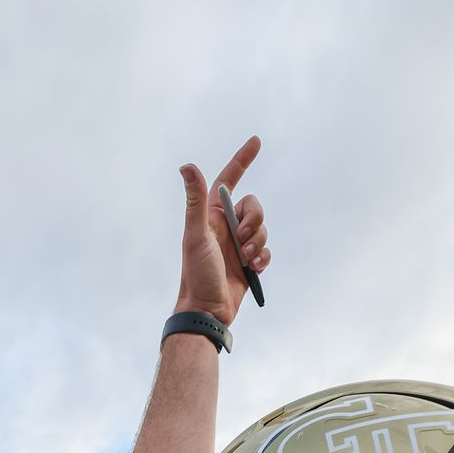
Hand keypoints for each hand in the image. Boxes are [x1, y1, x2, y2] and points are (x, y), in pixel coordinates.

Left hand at [175, 136, 269, 327]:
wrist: (207, 310)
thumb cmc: (197, 273)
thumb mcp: (196, 235)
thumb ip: (195, 201)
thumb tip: (187, 166)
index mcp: (212, 216)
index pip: (229, 180)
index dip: (242, 160)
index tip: (256, 142)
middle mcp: (226, 227)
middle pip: (254, 206)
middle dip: (255, 220)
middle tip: (242, 239)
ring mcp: (238, 245)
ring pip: (262, 228)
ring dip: (258, 242)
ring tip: (246, 259)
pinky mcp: (249, 263)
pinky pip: (266, 250)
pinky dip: (264, 257)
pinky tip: (254, 269)